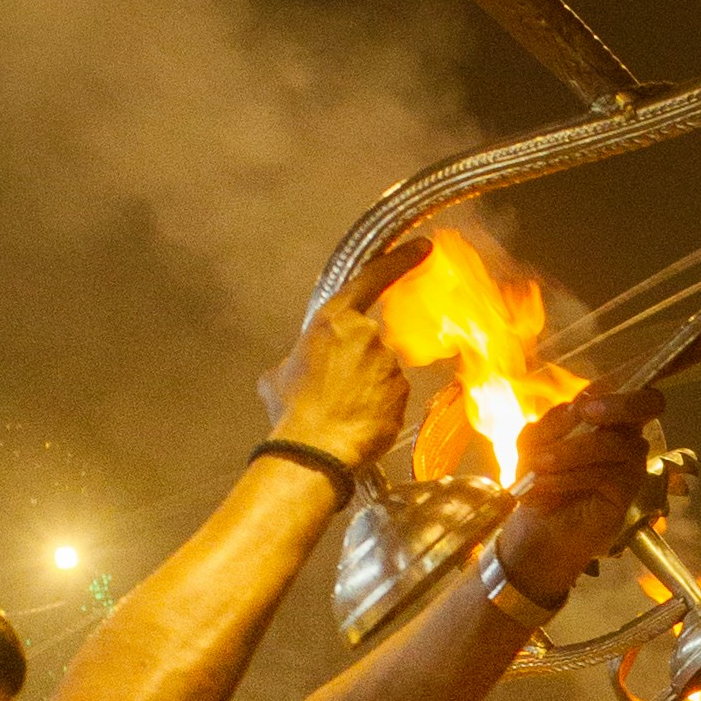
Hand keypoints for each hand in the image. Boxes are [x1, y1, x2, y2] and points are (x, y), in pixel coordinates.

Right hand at [267, 264, 413, 476]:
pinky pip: (392, 395)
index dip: (400, 261)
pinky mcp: (402, 392)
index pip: (372, 278)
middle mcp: (366, 335)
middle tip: (335, 391)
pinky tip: (358, 421)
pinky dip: (378, 405)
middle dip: (357, 363)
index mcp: (333, 320)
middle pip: (370, 341)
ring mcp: (388, 364)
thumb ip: (296, 357)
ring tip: (340, 411)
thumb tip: (292, 366)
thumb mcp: (278, 375)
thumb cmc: (292, 411)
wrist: (315, 450)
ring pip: (382, 370)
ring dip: (367, 386)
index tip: (423, 249)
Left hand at [496, 380, 660, 606]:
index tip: (583, 402)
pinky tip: (546, 485)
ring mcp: (631, 462)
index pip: (631, 387)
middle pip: (648, 404)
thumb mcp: (533, 444)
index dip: (616, 389)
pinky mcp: (628, 490)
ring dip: (569, 451)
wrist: (536, 526)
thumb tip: (576, 408)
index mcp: (605, 415)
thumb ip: (550, 423)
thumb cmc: (540, 479)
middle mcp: (626, 435)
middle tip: (583, 413)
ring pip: (611, 442)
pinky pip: (605, 473)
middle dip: (618, 404)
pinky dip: (570, 476)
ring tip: (538, 467)